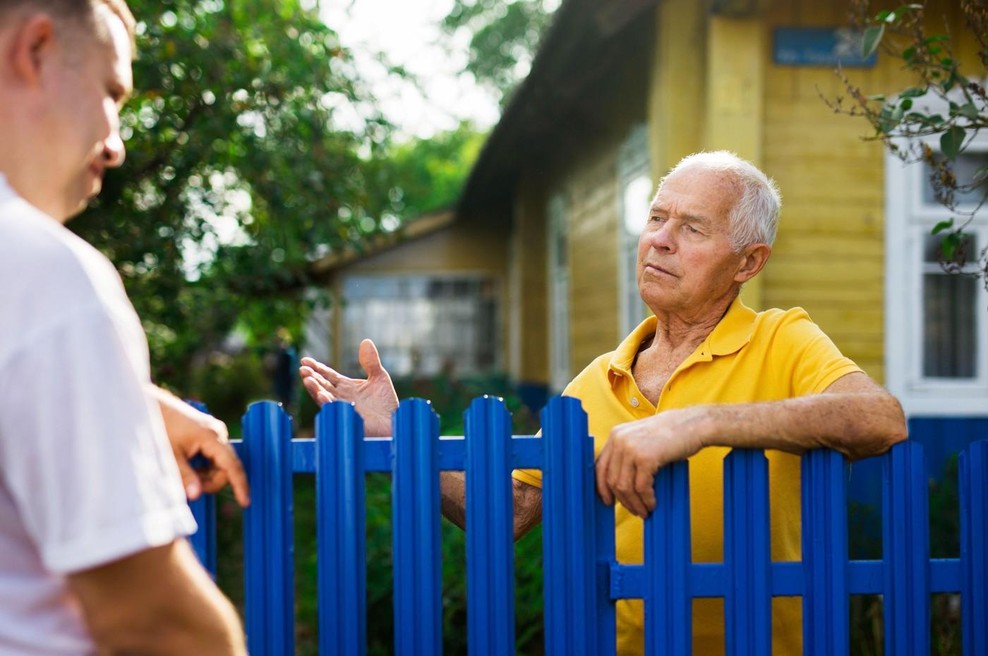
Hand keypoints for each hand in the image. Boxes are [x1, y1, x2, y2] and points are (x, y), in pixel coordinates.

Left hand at [153, 387, 249, 506]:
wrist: (153, 406)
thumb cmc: (160, 426)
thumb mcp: (169, 456)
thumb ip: (184, 476)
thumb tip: (196, 495)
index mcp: (211, 437)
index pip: (231, 465)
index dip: (239, 485)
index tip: (245, 501)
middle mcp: (218, 433)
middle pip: (226, 467)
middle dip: (211, 481)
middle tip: (189, 487)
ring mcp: (215, 433)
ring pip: (220, 463)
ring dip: (206, 475)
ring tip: (185, 475)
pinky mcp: (209, 434)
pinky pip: (214, 457)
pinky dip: (204, 467)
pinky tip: (188, 466)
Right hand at [299, 339, 397, 436]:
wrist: (394, 422)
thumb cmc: (387, 404)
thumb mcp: (379, 377)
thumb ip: (371, 362)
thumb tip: (366, 341)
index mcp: (346, 387)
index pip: (328, 376)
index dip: (317, 368)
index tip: (305, 360)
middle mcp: (341, 397)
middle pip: (322, 385)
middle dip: (312, 377)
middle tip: (303, 369)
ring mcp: (343, 408)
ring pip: (325, 398)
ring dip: (315, 389)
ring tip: (306, 379)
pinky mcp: (348, 418)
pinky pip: (336, 410)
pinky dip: (328, 403)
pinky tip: (322, 396)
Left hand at [594, 407, 706, 517]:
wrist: (695, 424)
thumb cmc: (673, 433)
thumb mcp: (642, 438)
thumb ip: (628, 453)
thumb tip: (620, 484)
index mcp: (616, 434)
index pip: (600, 466)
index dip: (602, 487)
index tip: (608, 501)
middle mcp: (620, 440)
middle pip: (612, 479)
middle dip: (622, 499)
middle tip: (633, 509)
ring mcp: (631, 448)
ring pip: (624, 486)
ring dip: (634, 503)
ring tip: (644, 510)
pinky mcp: (646, 458)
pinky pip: (641, 487)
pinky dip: (646, 499)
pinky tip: (653, 504)